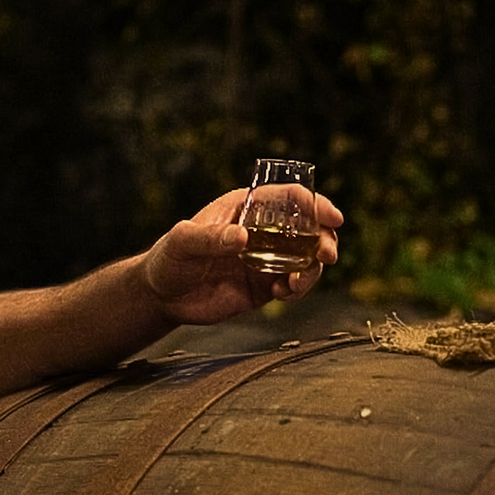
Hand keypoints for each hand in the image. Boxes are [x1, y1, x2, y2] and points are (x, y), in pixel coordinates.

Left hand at [141, 188, 342, 324]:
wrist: (161, 296)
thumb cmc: (168, 258)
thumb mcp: (182, 242)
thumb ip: (209, 239)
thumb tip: (242, 238)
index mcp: (246, 207)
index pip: (289, 198)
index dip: (315, 204)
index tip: (332, 218)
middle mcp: (262, 231)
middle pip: (308, 228)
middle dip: (324, 239)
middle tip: (326, 255)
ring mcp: (266, 259)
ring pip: (306, 259)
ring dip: (314, 269)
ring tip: (298, 281)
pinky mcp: (263, 286)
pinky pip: (292, 285)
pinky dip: (298, 289)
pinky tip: (285, 292)